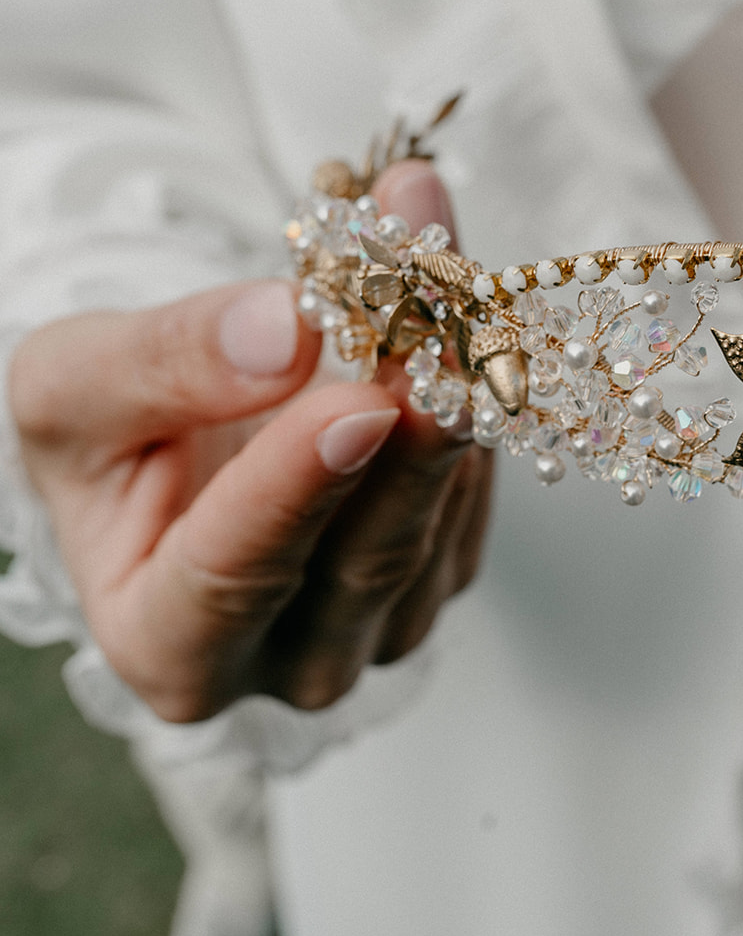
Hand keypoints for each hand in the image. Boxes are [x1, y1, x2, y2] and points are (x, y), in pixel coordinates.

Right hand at [10, 161, 491, 720]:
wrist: (172, 426)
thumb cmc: (105, 425)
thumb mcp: (74, 381)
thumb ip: (162, 364)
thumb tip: (283, 333)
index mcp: (167, 648)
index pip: (235, 574)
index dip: (299, 487)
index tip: (358, 403)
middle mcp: (287, 663)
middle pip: (367, 558)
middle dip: (411, 431)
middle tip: (442, 320)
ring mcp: (378, 628)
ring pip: (437, 523)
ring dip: (455, 393)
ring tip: (449, 272)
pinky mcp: (445, 576)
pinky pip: (475, 495)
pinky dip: (473, 400)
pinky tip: (463, 313)